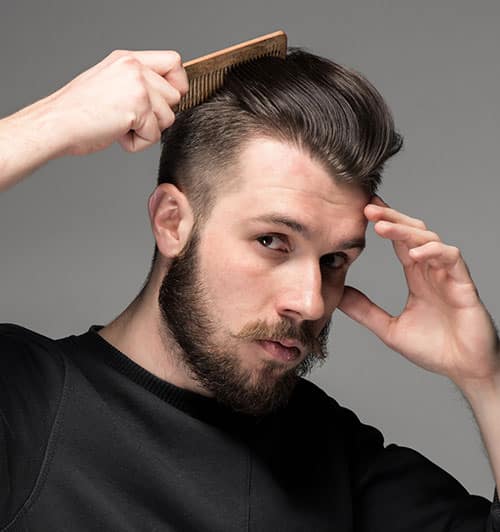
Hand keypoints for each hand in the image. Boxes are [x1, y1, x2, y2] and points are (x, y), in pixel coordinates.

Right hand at [44, 49, 188, 154]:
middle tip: (131, 118)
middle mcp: (135, 68)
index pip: (173, 61)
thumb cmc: (78, 111)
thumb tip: (167, 96)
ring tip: (120, 126)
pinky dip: (138, 144)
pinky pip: (155, 136)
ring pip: (168, 118)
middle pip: (175, 95)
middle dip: (159, 114)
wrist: (56, 123)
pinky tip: (117, 134)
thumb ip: (138, 83)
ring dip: (148, 130)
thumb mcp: (110, 83)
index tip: (166, 100)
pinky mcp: (138, 109)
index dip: (177, 83)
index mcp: (128, 59)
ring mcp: (138, 87)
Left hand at [338, 196, 499, 386]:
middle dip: (392, 218)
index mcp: (418, 277)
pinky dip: (433, 252)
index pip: (400, 242)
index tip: (363, 211)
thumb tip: (339, 295)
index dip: (385, 224)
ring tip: (383, 227)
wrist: (465, 370)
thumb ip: (365, 311)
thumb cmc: (434, 349)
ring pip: (430, 240)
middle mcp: (433, 271)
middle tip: (368, 209)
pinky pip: (451, 258)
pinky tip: (414, 254)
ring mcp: (449, 276)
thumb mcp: (389, 329)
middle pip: (414, 233)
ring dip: (406, 231)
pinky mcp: (464, 285)